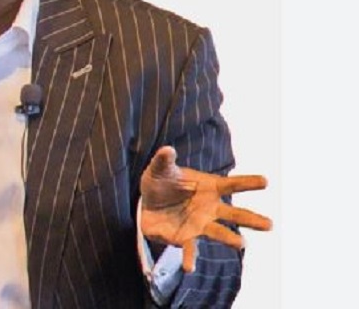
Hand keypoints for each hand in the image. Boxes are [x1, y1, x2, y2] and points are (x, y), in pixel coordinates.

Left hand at [140, 146, 271, 271]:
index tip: (265, 181)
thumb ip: (164, 160)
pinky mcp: (186, 237)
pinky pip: (190, 249)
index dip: (247, 182)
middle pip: (234, 214)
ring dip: (230, 239)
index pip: (232, 184)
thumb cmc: (162, 182)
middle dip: (252, 219)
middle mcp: (210, 208)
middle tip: (270, 225)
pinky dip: (190, 258)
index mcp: (209, 187)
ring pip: (219, 233)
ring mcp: (200, 224)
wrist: (148, 203)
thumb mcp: (160, 169)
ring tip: (241, 244)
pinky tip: (189, 268)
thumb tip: (167, 149)